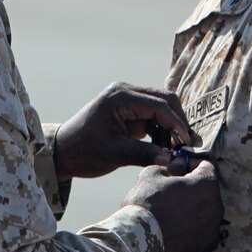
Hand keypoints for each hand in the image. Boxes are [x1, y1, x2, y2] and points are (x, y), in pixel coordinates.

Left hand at [53, 82, 192, 180]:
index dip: (177, 124)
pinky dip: (161, 130)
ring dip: (170, 127)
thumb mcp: (115, 154)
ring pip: (161, 107)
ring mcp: (127, 99)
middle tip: (186, 146)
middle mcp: (126, 92)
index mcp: (120, 97)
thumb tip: (172, 160)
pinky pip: (153, 115)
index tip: (187, 144)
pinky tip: (164, 147)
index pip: (159, 105)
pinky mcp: (129, 110)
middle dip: (177, 122)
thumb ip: (144, 154)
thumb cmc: (84, 151)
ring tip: (174, 151)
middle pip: (164, 99)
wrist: (63, 152)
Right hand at [122, 162, 222, 251]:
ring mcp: (213, 229)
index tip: (179, 166)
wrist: (139, 242)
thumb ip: (171, 167)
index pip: (206, 166)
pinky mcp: (205, 247)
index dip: (191, 164)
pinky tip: (174, 226)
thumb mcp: (153, 173)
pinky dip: (192, 226)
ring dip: (193, 207)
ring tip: (171, 210)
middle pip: (207, 190)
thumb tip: (179, 165)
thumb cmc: (146, 202)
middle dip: (192, 186)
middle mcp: (216, 206)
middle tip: (172, 188)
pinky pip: (202, 230)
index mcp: (207, 184)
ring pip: (205, 211)